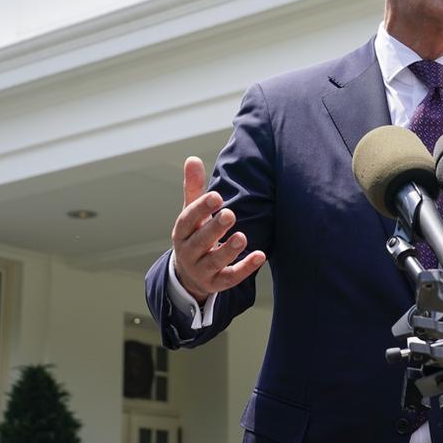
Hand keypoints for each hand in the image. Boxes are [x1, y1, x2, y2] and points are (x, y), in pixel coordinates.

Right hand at [171, 156, 265, 303]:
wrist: (189, 274)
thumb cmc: (194, 235)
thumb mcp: (191, 213)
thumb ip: (193, 188)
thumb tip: (192, 158)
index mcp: (182, 232)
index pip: (188, 219)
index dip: (201, 208)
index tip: (216, 196)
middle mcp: (188, 252)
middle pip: (200, 241)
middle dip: (214, 229)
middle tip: (230, 214)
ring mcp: (202, 270)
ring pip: (215, 261)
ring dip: (228, 250)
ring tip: (242, 237)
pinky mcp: (217, 283)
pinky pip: (231, 278)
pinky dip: (245, 268)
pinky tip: (260, 256)